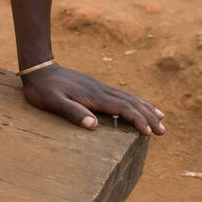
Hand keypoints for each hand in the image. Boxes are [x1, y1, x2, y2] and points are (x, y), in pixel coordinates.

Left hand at [20, 63, 163, 135]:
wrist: (39, 68)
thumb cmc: (43, 89)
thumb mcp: (53, 103)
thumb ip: (72, 112)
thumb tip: (93, 125)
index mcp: (94, 96)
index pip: (123, 109)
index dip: (138, 121)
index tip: (149, 133)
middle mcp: (101, 90)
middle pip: (131, 103)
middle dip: (148, 117)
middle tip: (163, 132)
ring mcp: (100, 87)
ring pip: (129, 97)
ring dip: (146, 108)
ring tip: (161, 118)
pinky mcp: (96, 87)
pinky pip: (121, 95)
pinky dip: (135, 101)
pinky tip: (139, 105)